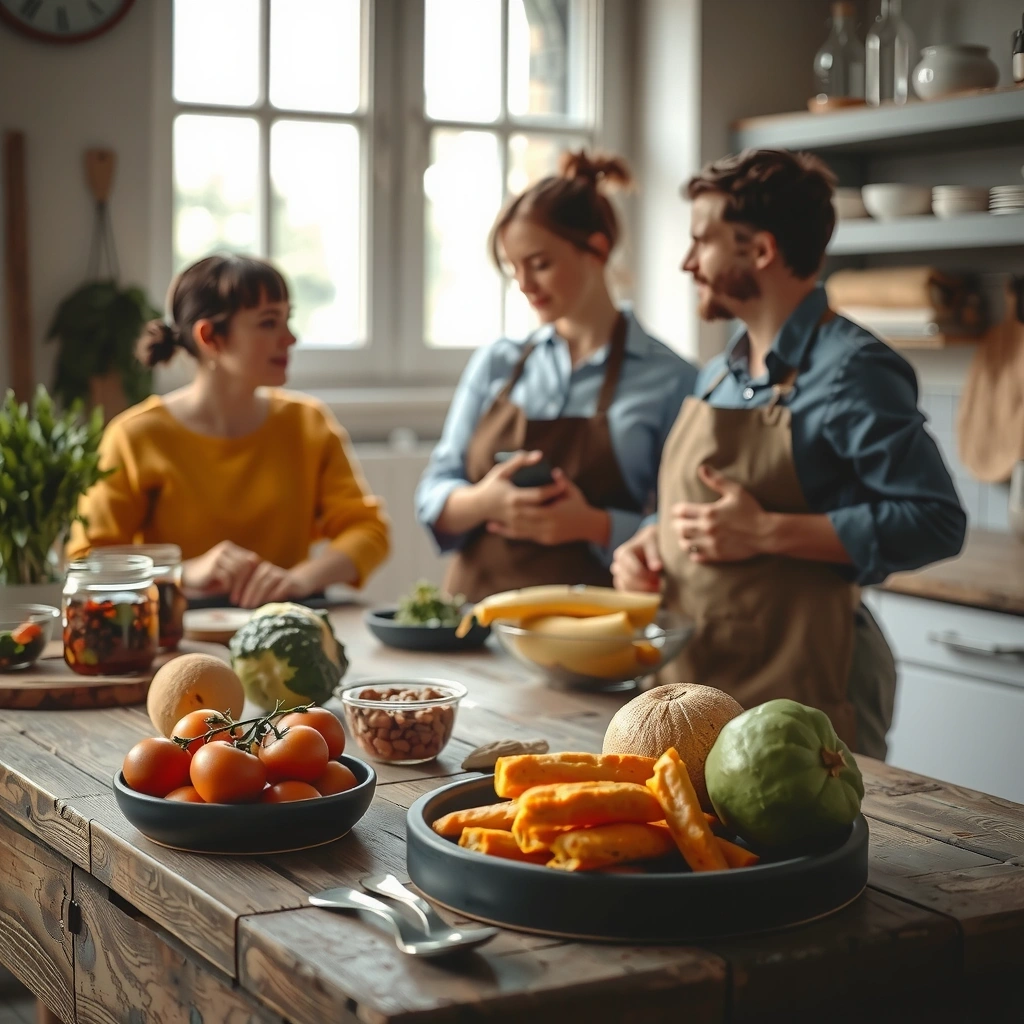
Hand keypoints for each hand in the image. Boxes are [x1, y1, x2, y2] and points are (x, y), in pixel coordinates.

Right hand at [182, 541, 260, 596]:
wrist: (183, 579)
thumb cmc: (208, 580)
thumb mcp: (227, 575)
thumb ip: (241, 574)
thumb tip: (261, 581)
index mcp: (231, 549)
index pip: (252, 559)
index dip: (256, 575)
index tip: (257, 590)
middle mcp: (226, 549)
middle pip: (247, 565)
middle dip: (249, 582)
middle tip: (248, 597)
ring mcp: (219, 556)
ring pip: (239, 571)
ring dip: (239, 587)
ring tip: (237, 599)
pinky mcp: (212, 565)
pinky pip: (228, 576)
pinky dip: (229, 587)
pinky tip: (228, 595)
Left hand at [234, 560, 302, 608]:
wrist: (300, 582)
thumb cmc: (275, 587)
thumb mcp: (261, 585)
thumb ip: (248, 589)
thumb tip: (234, 601)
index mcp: (258, 568)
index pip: (246, 575)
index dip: (238, 587)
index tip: (233, 600)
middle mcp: (268, 569)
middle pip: (256, 580)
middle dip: (248, 593)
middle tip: (242, 605)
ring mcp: (280, 575)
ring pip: (267, 584)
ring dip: (258, 595)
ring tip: (251, 606)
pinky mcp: (290, 582)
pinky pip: (280, 588)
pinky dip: (273, 596)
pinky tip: (267, 604)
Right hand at [473, 450, 566, 524]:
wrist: (477, 506)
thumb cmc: (491, 486)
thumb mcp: (502, 471)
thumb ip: (520, 461)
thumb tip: (539, 455)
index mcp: (514, 497)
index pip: (540, 494)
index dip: (554, 488)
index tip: (563, 482)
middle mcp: (516, 512)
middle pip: (543, 508)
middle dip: (557, 501)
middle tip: (568, 494)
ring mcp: (516, 523)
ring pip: (541, 520)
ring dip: (553, 513)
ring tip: (563, 504)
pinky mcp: (516, 528)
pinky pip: (534, 526)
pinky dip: (544, 521)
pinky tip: (552, 514)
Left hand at [485, 470, 606, 545]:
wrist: (589, 526)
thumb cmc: (579, 505)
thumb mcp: (572, 491)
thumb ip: (561, 482)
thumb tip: (553, 471)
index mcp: (554, 512)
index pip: (532, 506)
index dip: (517, 503)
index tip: (504, 497)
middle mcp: (548, 525)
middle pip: (522, 520)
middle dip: (506, 516)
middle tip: (490, 511)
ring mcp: (546, 535)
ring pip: (521, 532)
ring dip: (505, 528)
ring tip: (490, 524)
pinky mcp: (545, 540)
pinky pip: (526, 537)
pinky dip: (513, 534)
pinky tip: (502, 531)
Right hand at [611, 524, 661, 592]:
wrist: (648, 543)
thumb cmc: (651, 541)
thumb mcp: (653, 541)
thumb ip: (654, 554)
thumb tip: (656, 568)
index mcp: (623, 553)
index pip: (634, 571)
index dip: (647, 578)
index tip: (659, 580)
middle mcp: (617, 565)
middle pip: (628, 582)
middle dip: (645, 587)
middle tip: (660, 587)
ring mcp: (618, 575)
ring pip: (626, 590)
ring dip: (641, 593)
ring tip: (656, 590)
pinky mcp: (622, 583)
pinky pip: (626, 594)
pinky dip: (638, 596)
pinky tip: (650, 593)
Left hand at [671, 464, 769, 563]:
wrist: (765, 534)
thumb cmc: (751, 511)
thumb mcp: (735, 492)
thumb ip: (717, 480)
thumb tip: (702, 468)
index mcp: (709, 512)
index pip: (682, 511)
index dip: (676, 510)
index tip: (677, 510)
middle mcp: (707, 529)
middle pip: (680, 528)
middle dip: (677, 524)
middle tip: (677, 523)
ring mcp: (711, 543)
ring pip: (685, 544)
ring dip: (682, 539)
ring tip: (684, 536)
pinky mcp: (716, 555)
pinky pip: (696, 556)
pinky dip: (692, 553)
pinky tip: (694, 548)